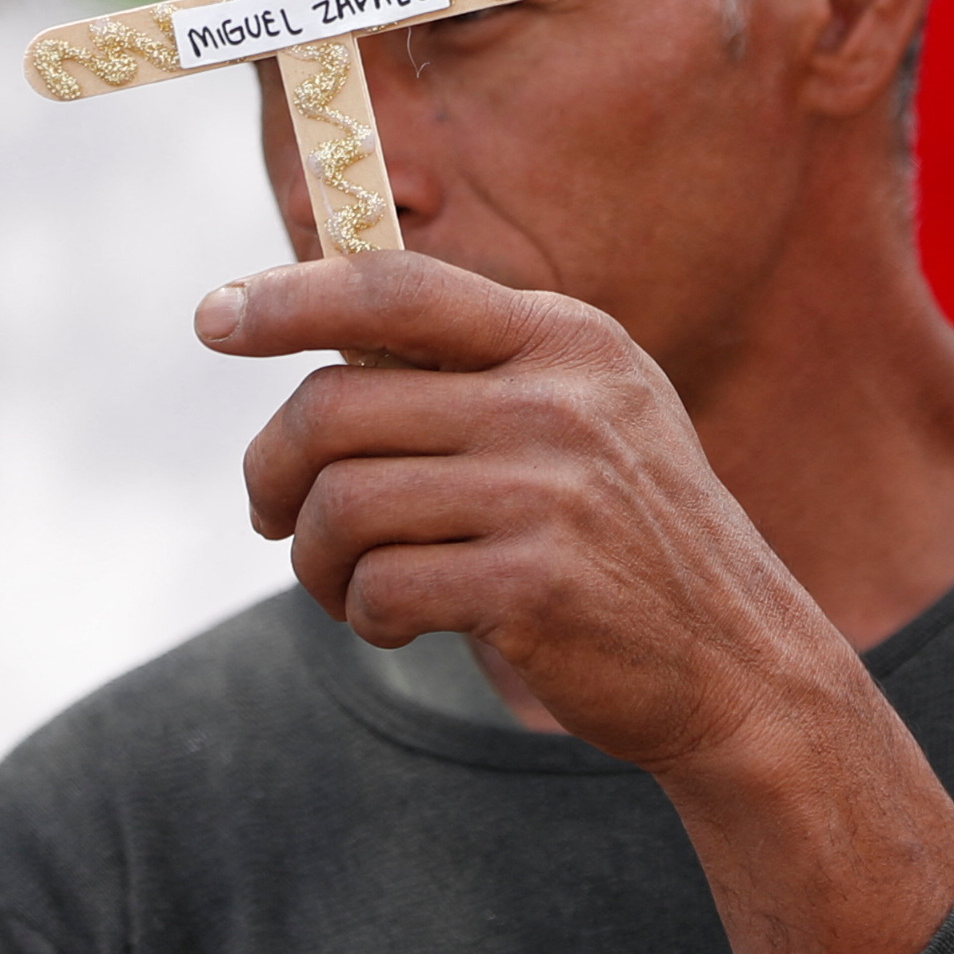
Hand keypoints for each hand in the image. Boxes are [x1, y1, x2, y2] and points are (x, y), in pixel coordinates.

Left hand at [200, 252, 854, 771]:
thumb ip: (480, 373)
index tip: (212, 318)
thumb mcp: (590, 419)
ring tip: (347, 586)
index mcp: (567, 340)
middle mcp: (559, 400)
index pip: (397, 289)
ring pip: (341, 504)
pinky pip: (380, 587)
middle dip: (273, 470)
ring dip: (313, 559)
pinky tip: (399, 624)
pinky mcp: (537, 586)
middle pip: (335, 406)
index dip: (288, 298)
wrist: (741, 664)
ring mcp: (552, 491)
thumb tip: (315, 346)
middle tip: (269, 516)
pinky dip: (365, 614)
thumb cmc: (632, 542)